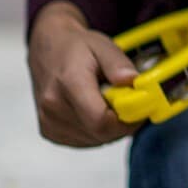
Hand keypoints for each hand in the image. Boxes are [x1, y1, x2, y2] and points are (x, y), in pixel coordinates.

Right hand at [27, 0, 142, 146]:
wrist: (47, 49)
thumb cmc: (76, 47)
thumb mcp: (102, 45)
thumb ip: (119, 65)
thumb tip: (135, 82)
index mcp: (68, 83)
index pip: (100, 120)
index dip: (126, 120)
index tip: (140, 108)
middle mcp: (53, 107)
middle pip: (100, 133)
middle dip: (122, 124)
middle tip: (130, 104)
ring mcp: (48, 122)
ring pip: (94, 140)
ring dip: (110, 128)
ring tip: (109, 103)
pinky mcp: (48, 131)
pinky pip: (83, 141)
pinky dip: (96, 132)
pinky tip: (95, 111)